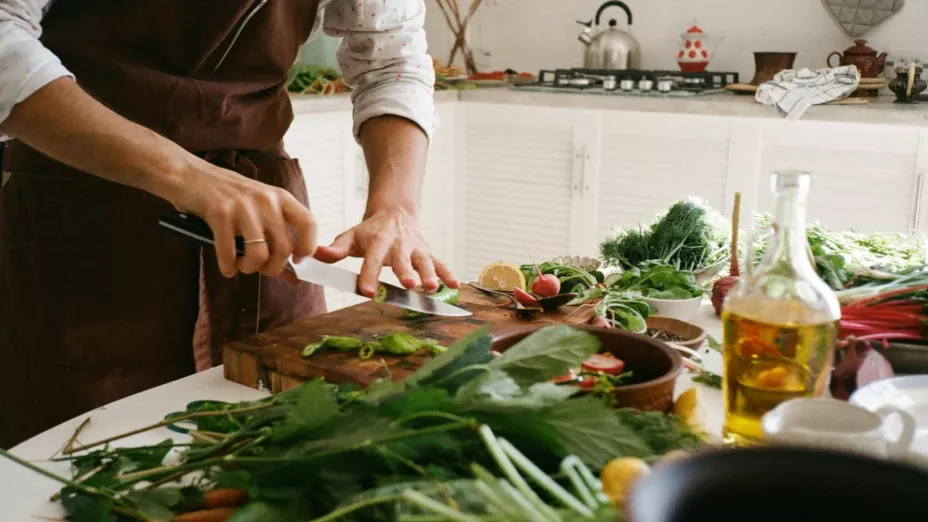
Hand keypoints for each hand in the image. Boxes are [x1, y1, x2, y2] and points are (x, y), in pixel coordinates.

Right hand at [170, 159, 316, 277]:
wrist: (190, 175)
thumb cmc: (227, 195)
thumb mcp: (258, 207)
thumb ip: (275, 235)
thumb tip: (294, 276)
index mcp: (280, 197)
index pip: (309, 224)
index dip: (307, 248)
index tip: (296, 261)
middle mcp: (266, 200)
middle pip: (284, 248)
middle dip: (273, 268)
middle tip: (261, 268)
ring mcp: (243, 206)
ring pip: (259, 254)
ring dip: (250, 268)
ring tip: (242, 265)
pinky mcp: (220, 213)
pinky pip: (229, 253)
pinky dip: (228, 267)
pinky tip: (226, 267)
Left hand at [314, 207, 458, 296]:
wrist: (395, 212)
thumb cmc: (369, 230)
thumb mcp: (350, 236)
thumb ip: (336, 249)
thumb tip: (316, 255)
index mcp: (377, 241)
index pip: (372, 260)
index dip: (369, 276)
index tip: (367, 292)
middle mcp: (399, 244)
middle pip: (403, 260)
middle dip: (406, 272)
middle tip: (409, 284)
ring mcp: (416, 248)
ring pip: (425, 261)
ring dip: (430, 274)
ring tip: (432, 287)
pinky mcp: (428, 252)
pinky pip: (440, 263)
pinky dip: (448, 274)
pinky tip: (455, 287)